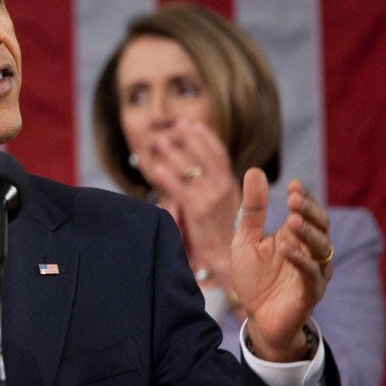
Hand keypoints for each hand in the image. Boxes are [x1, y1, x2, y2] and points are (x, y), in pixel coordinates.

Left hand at [138, 121, 239, 291]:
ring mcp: (212, 198)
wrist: (225, 262)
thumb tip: (180, 176)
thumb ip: (200, 191)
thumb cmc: (216, 238)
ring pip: (191, 168)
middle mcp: (224, 188)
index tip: (191, 123)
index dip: (205, 137)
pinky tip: (156, 169)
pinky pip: (180, 189)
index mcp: (229, 186)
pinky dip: (167, 177)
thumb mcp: (213, 208)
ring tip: (158, 142)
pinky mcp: (198, 212)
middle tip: (174, 125)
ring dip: (174, 152)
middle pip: (206, 154)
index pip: (219, 154)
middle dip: (189, 137)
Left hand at [231, 168, 333, 360]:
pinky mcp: (310, 293)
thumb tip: (255, 171)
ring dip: (307, 233)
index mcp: (295, 237)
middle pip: (320, 226)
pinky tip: (287, 249)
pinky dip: (301, 262)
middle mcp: (310, 252)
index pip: (308, 212)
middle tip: (294, 199)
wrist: (257, 317)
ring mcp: (313, 272)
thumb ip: (253, 210)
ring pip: (321, 248)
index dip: (305, 198)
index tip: (294, 185)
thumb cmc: (254, 278)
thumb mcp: (246, 239)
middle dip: (309, 211)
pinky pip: (312, 275)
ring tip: (291, 221)